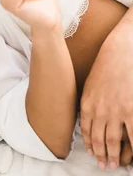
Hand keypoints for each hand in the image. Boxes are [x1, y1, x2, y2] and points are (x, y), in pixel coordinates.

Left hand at [80, 22, 132, 169]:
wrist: (121, 51)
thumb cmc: (105, 65)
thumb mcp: (91, 84)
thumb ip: (89, 103)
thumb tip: (89, 118)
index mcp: (87, 103)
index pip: (87, 132)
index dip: (90, 145)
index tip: (93, 153)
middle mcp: (99, 110)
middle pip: (99, 140)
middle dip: (102, 155)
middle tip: (104, 165)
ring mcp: (116, 112)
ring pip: (114, 141)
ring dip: (114, 155)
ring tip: (115, 164)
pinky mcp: (131, 111)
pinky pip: (132, 136)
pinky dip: (132, 148)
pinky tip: (132, 153)